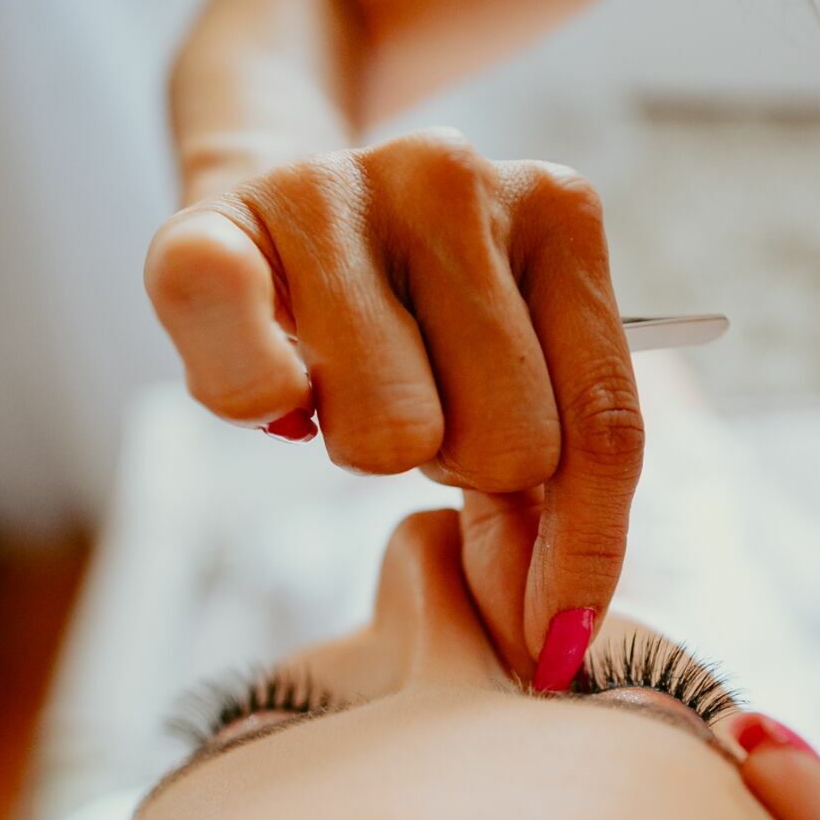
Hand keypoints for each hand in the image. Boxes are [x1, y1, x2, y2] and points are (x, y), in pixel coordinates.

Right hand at [144, 128, 640, 677]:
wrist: (261, 201)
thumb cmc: (397, 315)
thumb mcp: (493, 379)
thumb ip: (538, 499)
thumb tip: (548, 642)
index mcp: (559, 214)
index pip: (604, 424)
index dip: (582, 552)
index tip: (555, 642)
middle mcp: (456, 177)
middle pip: (509, 444)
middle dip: (458, 462)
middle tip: (411, 403)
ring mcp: (335, 188)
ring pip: (392, 436)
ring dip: (366, 442)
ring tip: (345, 379)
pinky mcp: (215, 222)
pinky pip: (251, 373)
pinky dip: (256, 400)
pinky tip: (275, 387)